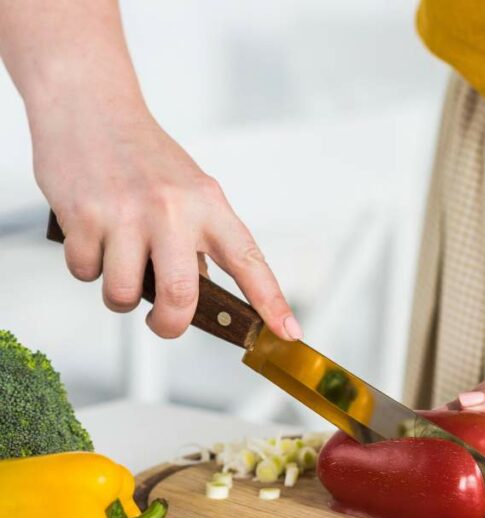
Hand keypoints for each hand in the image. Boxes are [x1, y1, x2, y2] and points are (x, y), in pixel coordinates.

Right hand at [31, 101, 299, 339]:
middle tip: (163, 323)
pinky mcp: (83, 217)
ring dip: (119, 297)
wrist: (88, 106)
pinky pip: (84, 273)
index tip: (287, 331)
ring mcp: (126, 214)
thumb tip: (198, 295)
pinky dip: (86, 268)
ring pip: (123, 294)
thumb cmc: (142, 155)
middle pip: (181, 296)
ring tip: (120, 268)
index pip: (248, 261)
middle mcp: (172, 210)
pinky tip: (92, 239)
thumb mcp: (189, 191)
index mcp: (209, 205)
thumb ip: (200, 240)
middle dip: (170, 325)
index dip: (271, 301)